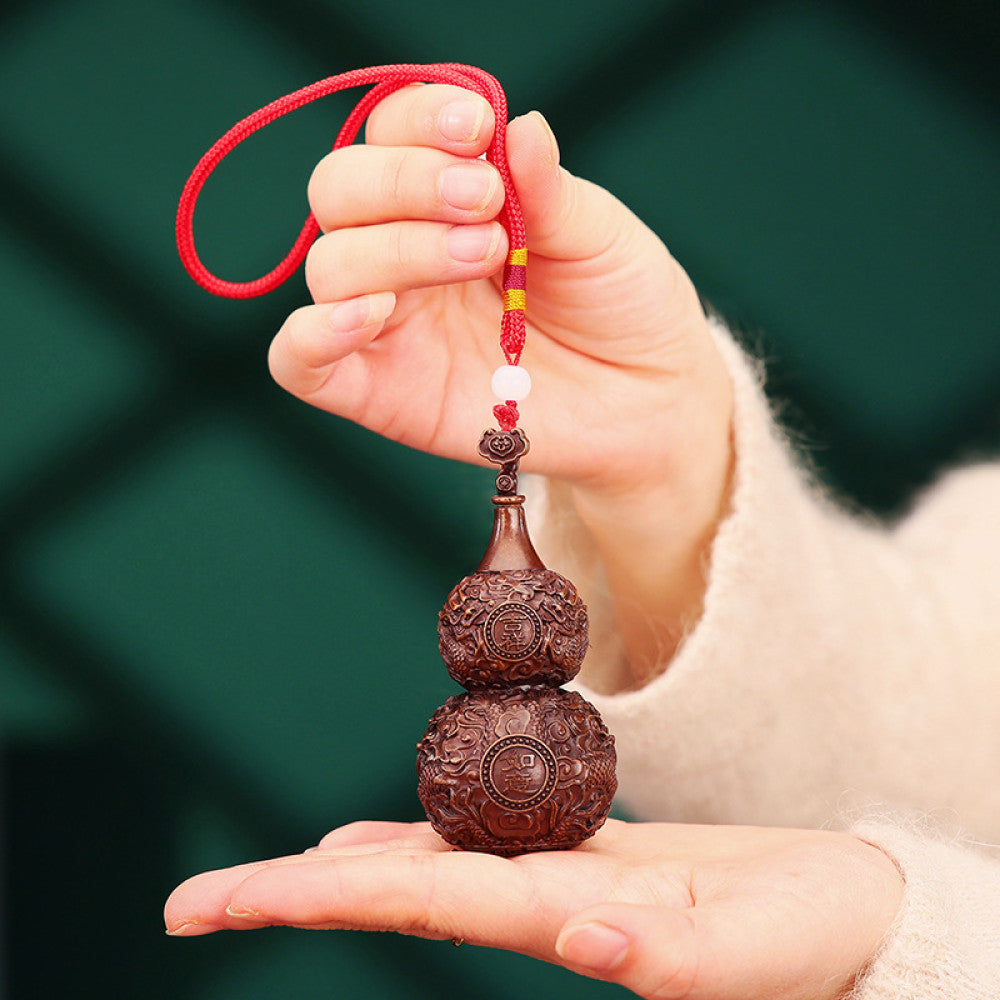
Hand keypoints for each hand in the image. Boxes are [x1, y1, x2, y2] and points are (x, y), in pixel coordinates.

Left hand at [164, 819, 902, 999]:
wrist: (854, 917)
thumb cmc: (817, 938)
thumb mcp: (754, 949)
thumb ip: (671, 952)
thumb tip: (587, 939)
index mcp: (566, 920)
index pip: (419, 907)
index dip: (317, 901)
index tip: (219, 903)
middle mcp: (544, 907)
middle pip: (400, 894)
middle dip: (295, 895)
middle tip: (194, 900)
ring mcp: (560, 883)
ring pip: (435, 871)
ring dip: (353, 870)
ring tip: (279, 875)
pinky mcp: (590, 858)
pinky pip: (485, 847)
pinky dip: (426, 843)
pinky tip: (388, 845)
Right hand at [269, 85, 734, 675]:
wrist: (648, 402)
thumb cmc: (621, 307)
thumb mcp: (597, 235)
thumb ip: (545, 188)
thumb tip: (513, 124)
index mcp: (449, 198)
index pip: (390, 133)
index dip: (419, 120)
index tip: (479, 131)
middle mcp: (404, 252)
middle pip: (339, 190)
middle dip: (405, 183)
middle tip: (486, 204)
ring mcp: (388, 322)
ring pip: (329, 266)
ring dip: (395, 249)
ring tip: (482, 257)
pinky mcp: (378, 391)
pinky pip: (299, 361)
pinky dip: (312, 334)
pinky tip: (369, 315)